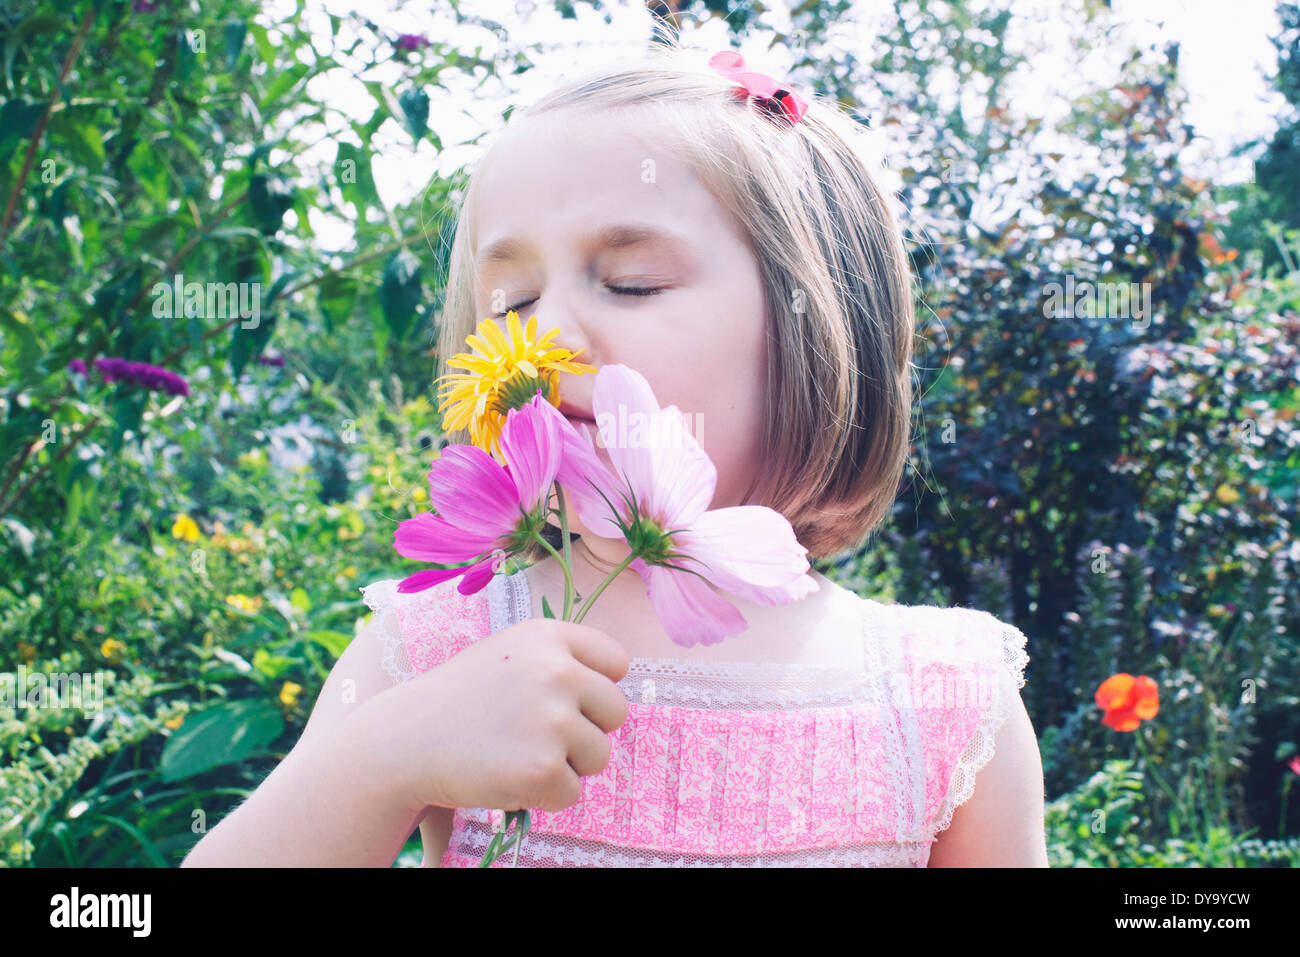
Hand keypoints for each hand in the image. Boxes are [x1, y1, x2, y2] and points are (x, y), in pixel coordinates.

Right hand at [370, 616, 630, 815]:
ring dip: (565, 765)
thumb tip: (619, 680)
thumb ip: (561, 660)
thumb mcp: (509, 652)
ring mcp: (553, 720)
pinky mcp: (544, 768)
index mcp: (550, 636)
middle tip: (537, 733)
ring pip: (598, 756)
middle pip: (616, 712)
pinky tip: (507, 775)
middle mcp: (558, 671)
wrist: (405, 740)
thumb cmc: (462, 698)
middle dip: (586, 730)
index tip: (564, 699)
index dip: (595, 688)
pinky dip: (544, 795)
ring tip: (517, 752)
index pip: (617, 663)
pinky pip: (572, 792)